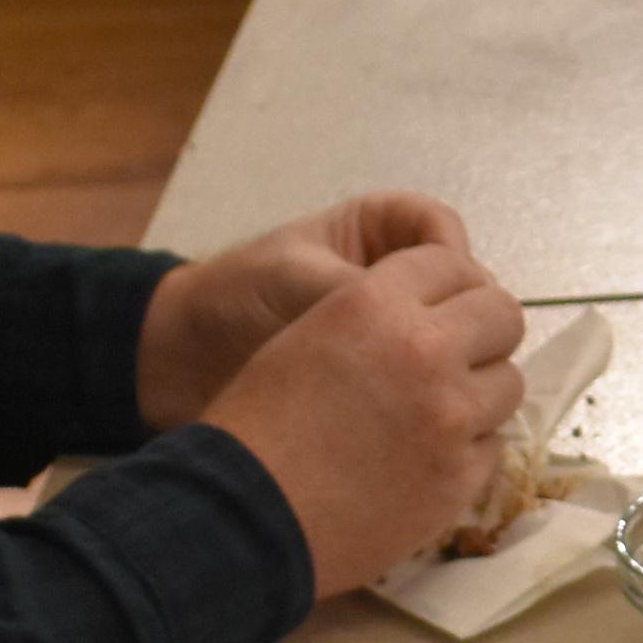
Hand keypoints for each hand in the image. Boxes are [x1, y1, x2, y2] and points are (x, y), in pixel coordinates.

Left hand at [141, 191, 467, 430]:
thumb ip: (357, 290)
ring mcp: (392, 327)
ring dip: (448, 360)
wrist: (181, 357)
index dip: (453, 263)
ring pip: (450, 336)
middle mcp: (393, 275)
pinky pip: (426, 377)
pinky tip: (425, 412)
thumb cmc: (234, 295)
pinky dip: (430, 392)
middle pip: (461, 287)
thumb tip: (422, 323)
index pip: (442, 232)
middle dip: (461, 317)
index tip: (441, 299)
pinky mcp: (385, 375)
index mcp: (375, 230)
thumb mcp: (296, 278)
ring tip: (436, 387)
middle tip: (450, 352)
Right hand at [204, 240, 526, 596]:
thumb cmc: (255, 424)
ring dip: (480, 391)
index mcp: (375, 301)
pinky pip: (493, 444)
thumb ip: (376, 316)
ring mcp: (452, 416)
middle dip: (483, 330)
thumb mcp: (306, 336)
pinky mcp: (462, 476)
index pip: (452, 263)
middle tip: (459, 354)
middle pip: (502, 314)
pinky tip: (427, 458)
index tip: (443, 306)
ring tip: (440, 413)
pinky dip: (468, 447)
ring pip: (508, 382)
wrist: (245, 517)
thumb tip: (434, 317)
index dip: (450, 285)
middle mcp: (425, 349)